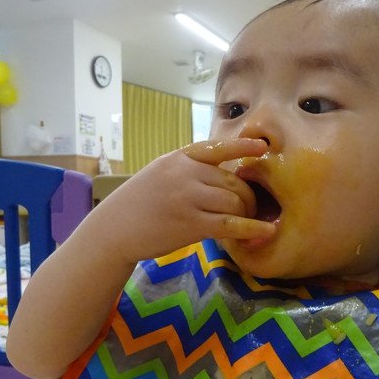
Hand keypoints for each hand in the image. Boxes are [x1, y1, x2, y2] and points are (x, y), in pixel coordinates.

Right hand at [93, 138, 276, 263]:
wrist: (113, 230)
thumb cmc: (138, 204)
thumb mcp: (160, 174)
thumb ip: (188, 170)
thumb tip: (224, 175)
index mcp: (179, 158)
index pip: (217, 148)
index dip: (242, 147)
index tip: (262, 147)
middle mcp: (185, 174)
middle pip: (233, 182)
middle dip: (249, 196)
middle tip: (251, 208)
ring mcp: (188, 198)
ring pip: (235, 202)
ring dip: (248, 213)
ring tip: (250, 220)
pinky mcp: (191, 224)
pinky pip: (231, 224)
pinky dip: (252, 228)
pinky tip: (266, 232)